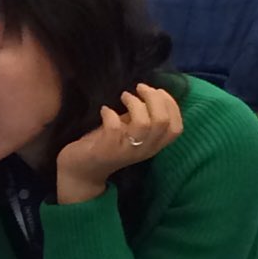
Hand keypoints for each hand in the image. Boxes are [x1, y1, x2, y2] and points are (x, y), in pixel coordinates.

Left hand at [56, 83, 182, 203]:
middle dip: (154, 98)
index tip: (157, 90)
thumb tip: (150, 93)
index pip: (176, 128)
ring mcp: (126, 151)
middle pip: (162, 121)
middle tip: (139, 88)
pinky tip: (104, 110)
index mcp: (154, 145)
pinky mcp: (106, 151)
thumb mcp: (129, 130)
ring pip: (143, 124)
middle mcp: (144, 150)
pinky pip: (114, 128)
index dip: (171, 105)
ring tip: (124, 96)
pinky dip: (110, 114)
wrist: (81, 171)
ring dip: (134, 104)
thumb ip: (142, 116)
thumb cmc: (106, 144)